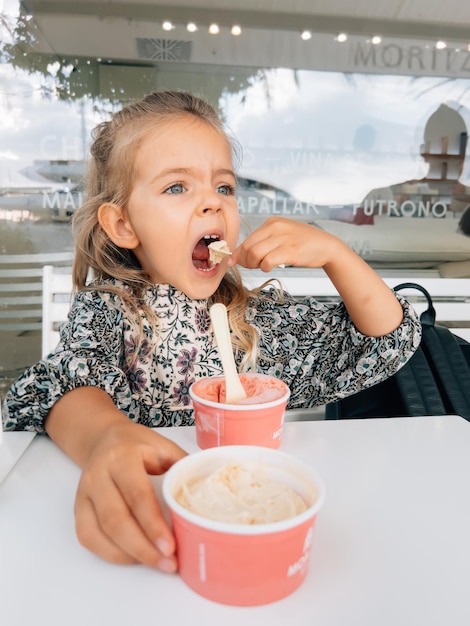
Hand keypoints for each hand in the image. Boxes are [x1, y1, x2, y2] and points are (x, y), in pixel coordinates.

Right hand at [74, 420, 186, 571]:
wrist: (103, 438)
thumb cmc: (137, 444)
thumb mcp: (163, 446)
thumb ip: (181, 467)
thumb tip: (207, 494)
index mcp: (122, 457)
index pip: (137, 495)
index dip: (153, 524)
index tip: (170, 546)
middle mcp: (98, 475)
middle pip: (116, 520)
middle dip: (143, 547)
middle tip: (168, 562)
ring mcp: (85, 493)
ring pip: (99, 532)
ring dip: (129, 554)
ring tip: (157, 564)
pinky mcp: (79, 508)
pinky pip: (88, 537)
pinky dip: (111, 553)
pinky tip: (134, 557)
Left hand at [230, 217, 340, 271]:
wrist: (326, 246)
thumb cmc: (302, 243)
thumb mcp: (281, 236)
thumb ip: (262, 243)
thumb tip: (237, 256)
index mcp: (272, 222)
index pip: (247, 239)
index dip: (239, 253)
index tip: (235, 262)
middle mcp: (276, 227)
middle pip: (249, 247)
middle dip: (245, 261)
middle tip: (252, 266)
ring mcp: (283, 238)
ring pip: (255, 254)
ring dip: (254, 264)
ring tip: (261, 266)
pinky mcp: (290, 251)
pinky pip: (267, 261)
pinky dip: (265, 267)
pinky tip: (270, 267)